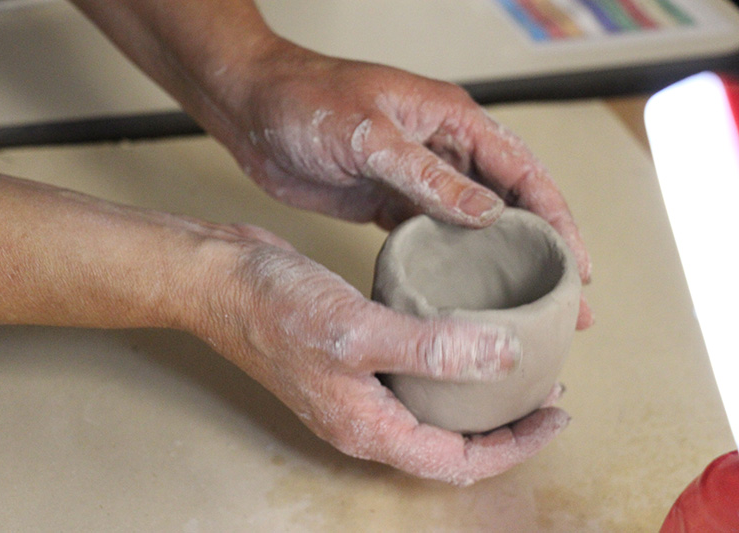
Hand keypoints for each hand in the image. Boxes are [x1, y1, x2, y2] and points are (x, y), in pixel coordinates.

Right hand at [181, 229, 569, 485]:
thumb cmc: (272, 308)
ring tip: (516, 365)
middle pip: (449, 442)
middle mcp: (364, 417)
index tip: (555, 414)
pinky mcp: (350, 357)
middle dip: (502, 424)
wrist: (219, 279)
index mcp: (368, 427)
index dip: (515, 444)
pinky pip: (409, 374)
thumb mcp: (358, 329)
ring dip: (475, 394)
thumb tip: (504, 359)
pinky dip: (445, 363)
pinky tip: (461, 334)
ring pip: (431, 408)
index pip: (458, 460)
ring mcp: (355, 388)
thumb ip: (432, 348)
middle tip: (545, 391)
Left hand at [216, 43, 592, 327]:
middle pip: (509, 204)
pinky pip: (434, 237)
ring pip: (475, 226)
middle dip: (540, 252)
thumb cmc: (304, 101)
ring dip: (502, 266)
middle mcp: (443, 149)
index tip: (575, 266)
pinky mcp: (390, 203)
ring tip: (528, 313)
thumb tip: (488, 213)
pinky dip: (454, 266)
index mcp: (451, 120)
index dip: (555, 219)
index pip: (523, 171)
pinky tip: (467, 298)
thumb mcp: (367, 135)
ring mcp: (418, 178)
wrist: (251, 108)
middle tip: (567, 305)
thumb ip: (426, 173)